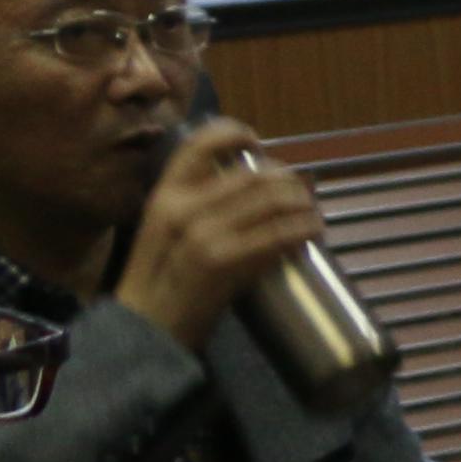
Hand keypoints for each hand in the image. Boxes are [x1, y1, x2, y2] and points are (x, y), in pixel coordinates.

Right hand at [110, 125, 326, 353]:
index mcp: (164, 195)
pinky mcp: (225, 260)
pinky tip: (313, 233)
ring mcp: (204, 233)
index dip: (234, 133)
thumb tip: (244, 181)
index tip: (256, 142)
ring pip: (274, 200)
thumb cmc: (160, 280)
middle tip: (301, 192)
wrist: (147, 328)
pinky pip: (280, 234)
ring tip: (311, 214)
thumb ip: (193, 203)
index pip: (199, 144)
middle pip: (254, 175)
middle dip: (288, 180)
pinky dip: (304, 229)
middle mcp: (183, 208)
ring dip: (304, 204)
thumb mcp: (163, 230)